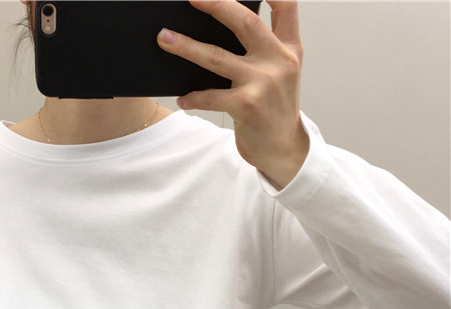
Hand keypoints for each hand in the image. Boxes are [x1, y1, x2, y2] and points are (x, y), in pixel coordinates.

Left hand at [157, 0, 308, 188]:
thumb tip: (221, 29)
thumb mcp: (281, 73)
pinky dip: (194, 97)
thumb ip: (265, 48)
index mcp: (289, 48)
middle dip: (216, 4)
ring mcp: (263, 83)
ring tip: (164, 38)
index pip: (286, 6)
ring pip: (217, 58)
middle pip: (245, 22)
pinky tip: (182, 98)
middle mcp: (279, 61)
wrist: (284, 149)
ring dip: (187, 47)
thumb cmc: (275, 109)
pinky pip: (211, 97)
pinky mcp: (247, 107)